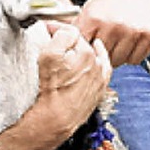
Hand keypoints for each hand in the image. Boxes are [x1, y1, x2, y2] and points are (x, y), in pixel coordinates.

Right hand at [34, 23, 111, 145]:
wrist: (56, 118)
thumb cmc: (51, 92)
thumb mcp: (49, 56)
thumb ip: (61, 36)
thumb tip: (65, 30)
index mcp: (86, 53)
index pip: (70, 32)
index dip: (56, 30)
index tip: (47, 31)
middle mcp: (97, 64)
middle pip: (82, 44)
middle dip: (68, 42)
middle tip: (53, 43)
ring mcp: (99, 77)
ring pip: (91, 57)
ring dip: (80, 53)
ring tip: (67, 55)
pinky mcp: (98, 89)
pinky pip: (101, 72)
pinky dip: (96, 65)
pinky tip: (91, 63)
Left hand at [75, 0, 149, 66]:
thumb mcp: (87, 10)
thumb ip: (75, 29)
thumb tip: (55, 41)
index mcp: (94, 18)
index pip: (82, 49)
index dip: (82, 52)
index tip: (84, 51)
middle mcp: (114, 25)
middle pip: (100, 57)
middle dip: (98, 56)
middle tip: (101, 49)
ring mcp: (132, 31)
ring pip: (118, 61)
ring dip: (115, 57)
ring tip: (114, 45)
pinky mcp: (148, 35)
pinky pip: (135, 59)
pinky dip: (130, 56)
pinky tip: (127, 45)